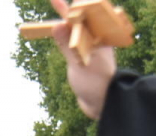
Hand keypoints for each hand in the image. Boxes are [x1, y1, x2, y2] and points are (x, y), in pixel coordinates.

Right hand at [50, 0, 116, 119]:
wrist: (103, 105)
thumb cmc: (96, 83)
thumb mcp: (79, 63)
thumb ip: (67, 45)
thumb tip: (56, 25)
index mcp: (98, 38)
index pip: (83, 18)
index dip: (70, 9)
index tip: (56, 0)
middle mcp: (94, 42)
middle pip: (77, 24)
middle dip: (66, 14)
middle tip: (54, 0)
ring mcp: (88, 51)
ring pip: (73, 36)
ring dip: (63, 28)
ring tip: (53, 17)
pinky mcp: (83, 62)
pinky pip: (71, 47)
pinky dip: (63, 41)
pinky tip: (59, 36)